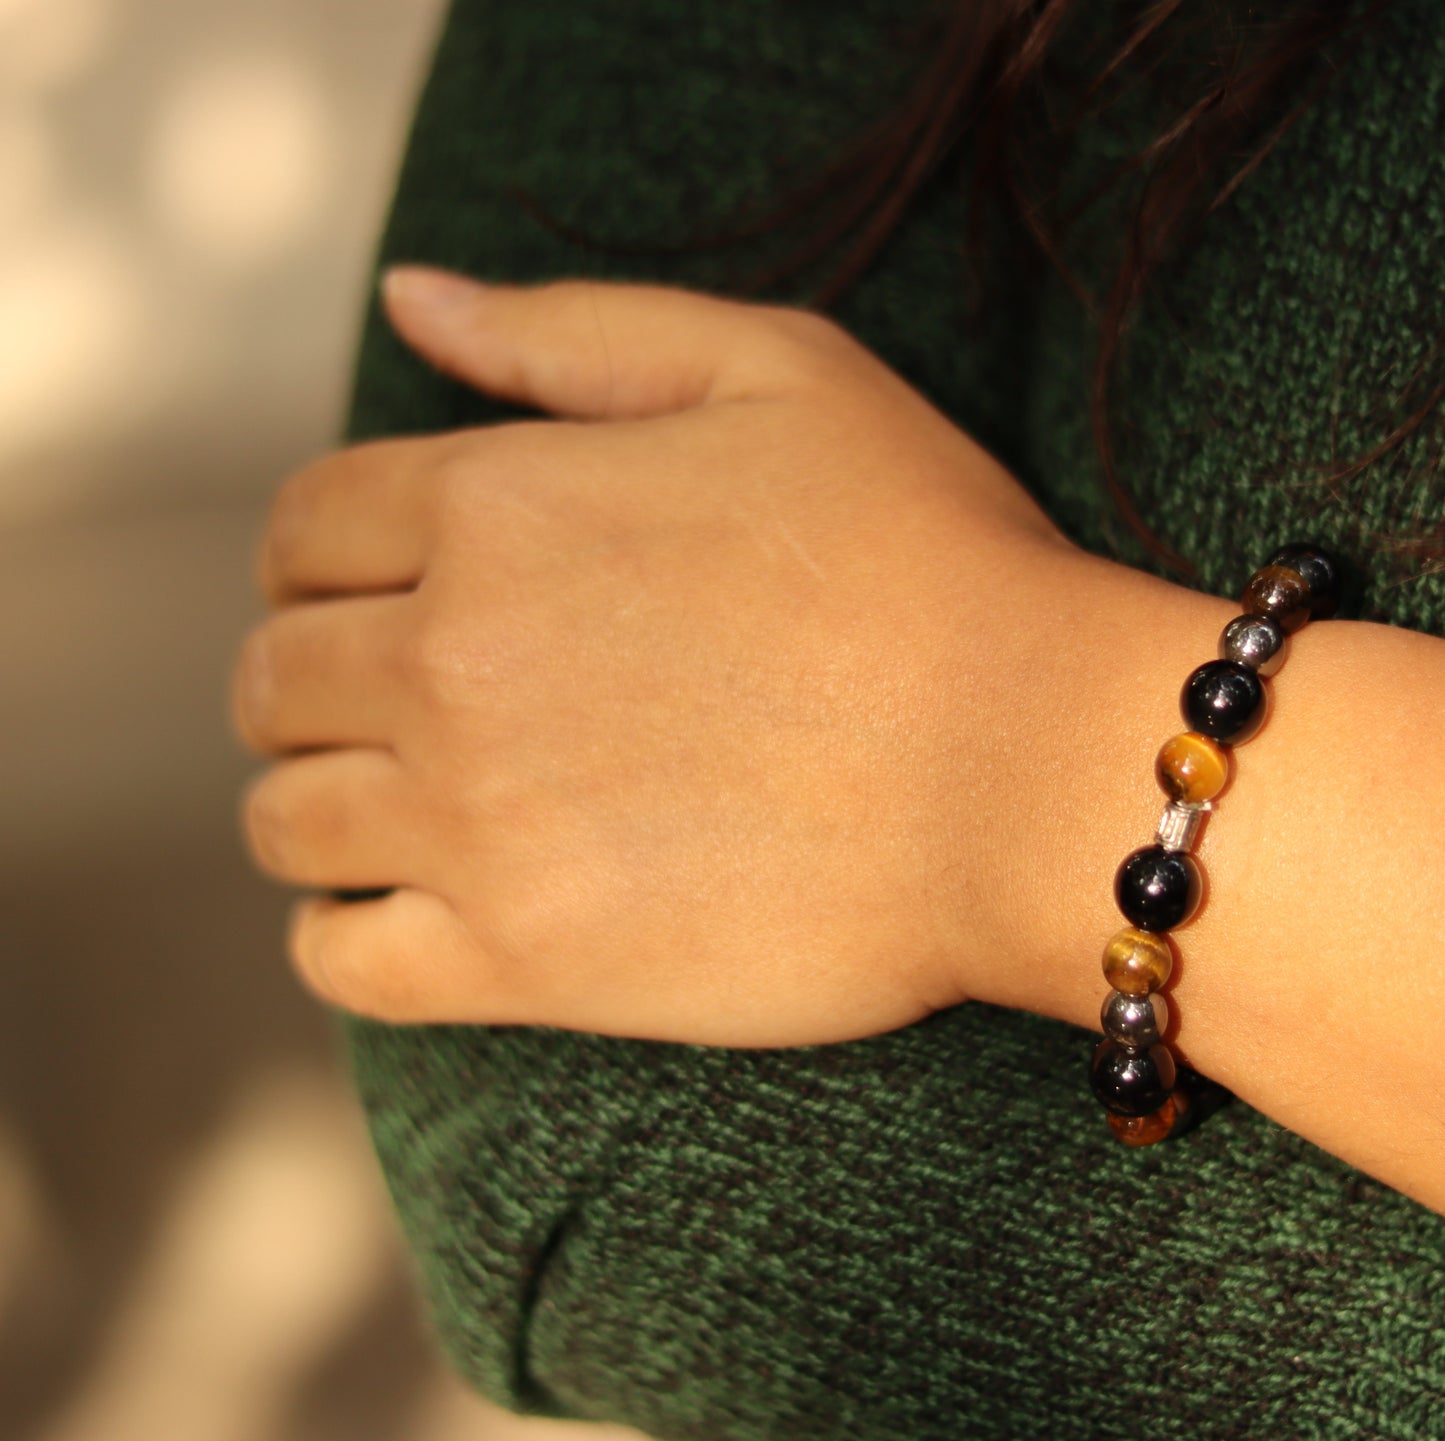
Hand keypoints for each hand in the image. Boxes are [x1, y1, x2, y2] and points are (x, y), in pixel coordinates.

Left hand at [233, 269, 1089, 1045]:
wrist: (1029, 769)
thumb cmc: (926, 558)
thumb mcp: (775, 370)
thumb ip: (572, 332)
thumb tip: (410, 298)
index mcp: (493, 504)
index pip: (301, 531)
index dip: (320, 560)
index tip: (370, 592)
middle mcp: (449, 659)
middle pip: (274, 677)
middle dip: (313, 682)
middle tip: (398, 705)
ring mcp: (475, 821)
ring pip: (283, 822)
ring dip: (317, 805)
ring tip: (404, 805)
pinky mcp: (523, 961)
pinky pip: (342, 960)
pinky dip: (343, 936)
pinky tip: (410, 911)